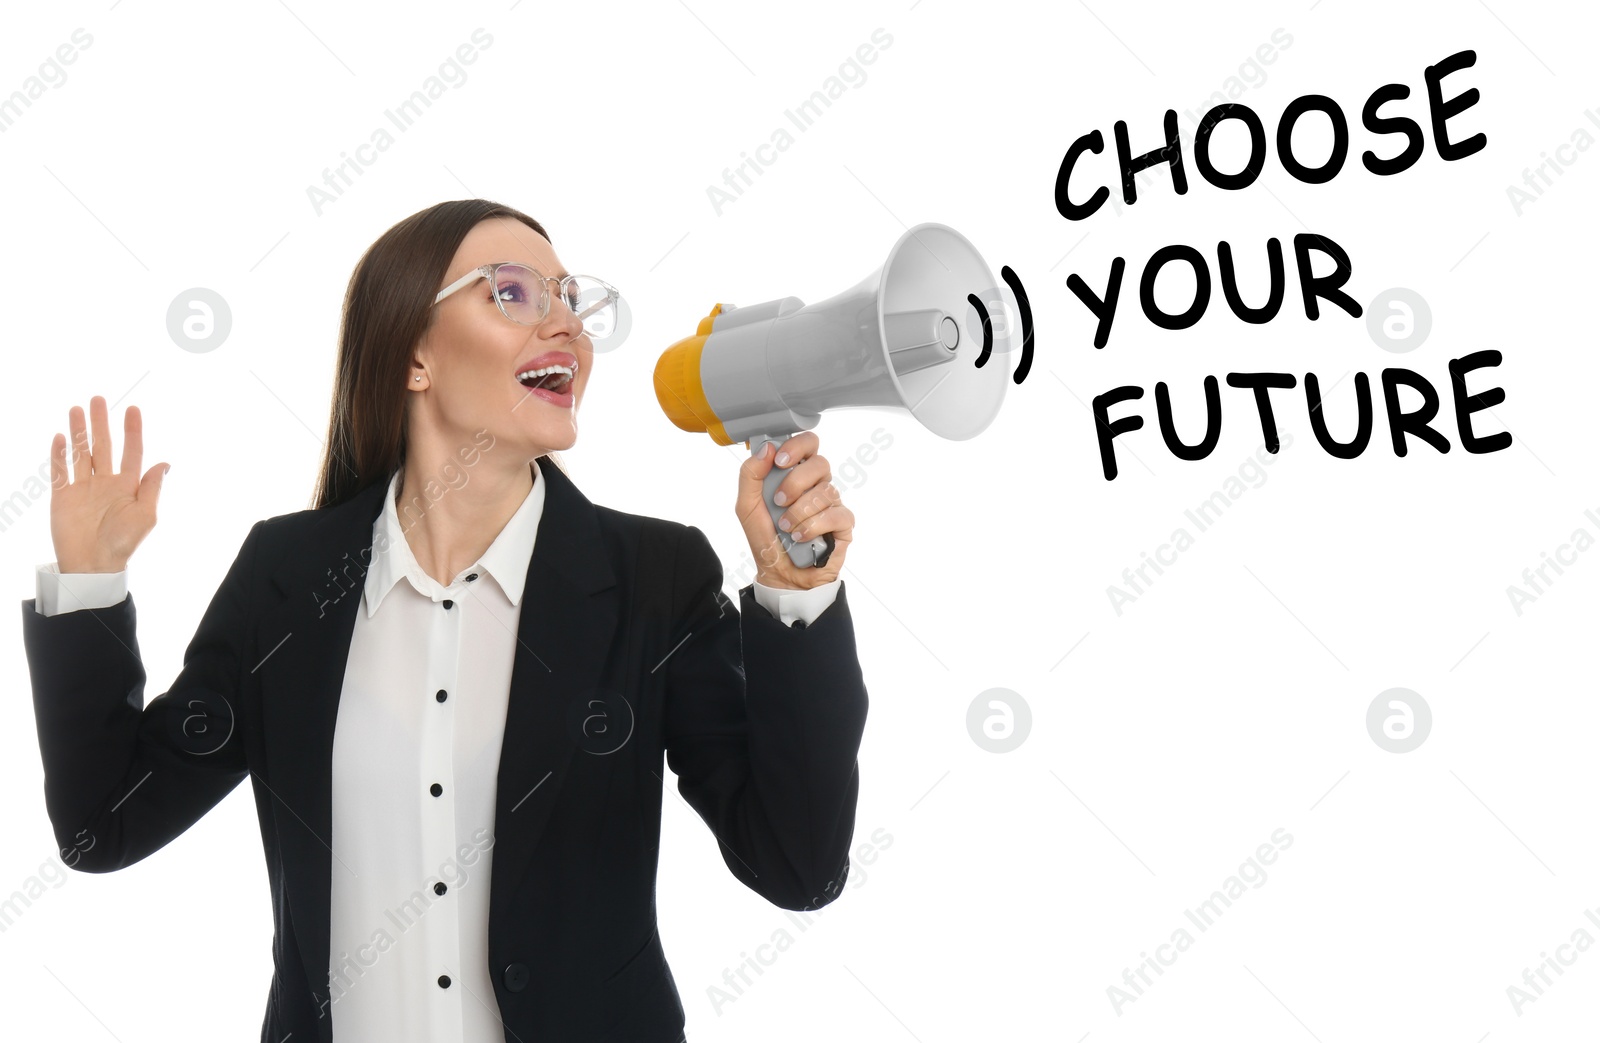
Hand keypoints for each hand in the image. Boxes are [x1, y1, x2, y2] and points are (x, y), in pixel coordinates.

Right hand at [49, 396, 169, 573]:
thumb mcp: (146, 515)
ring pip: (80, 453)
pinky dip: (59, 454)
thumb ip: (151, 487)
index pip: (131, 451)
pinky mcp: (62, 496)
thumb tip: (165, 463)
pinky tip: (60, 437)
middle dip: (101, 422)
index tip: (133, 409)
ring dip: (79, 432)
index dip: (132, 430)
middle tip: (97, 399)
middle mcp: (105, 482)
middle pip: (103, 446)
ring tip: (76, 409)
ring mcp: (83, 488)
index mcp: (128, 485)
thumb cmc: (123, 543)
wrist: (93, 565)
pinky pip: (60, 471)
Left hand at [736, 431, 853, 589]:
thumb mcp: (747, 506)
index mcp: (796, 474)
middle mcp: (817, 485)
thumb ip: (750, 474)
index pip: (808, 443)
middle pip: (821, 463)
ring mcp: (832, 503)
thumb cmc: (766, 538)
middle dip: (795, 482)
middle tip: (779, 501)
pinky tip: (800, 537)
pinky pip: (835, 515)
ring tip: (786, 527)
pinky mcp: (843, 524)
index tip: (779, 460)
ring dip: (799, 512)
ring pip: (826, 491)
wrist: (779, 574)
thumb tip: (767, 447)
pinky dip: (812, 527)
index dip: (797, 446)